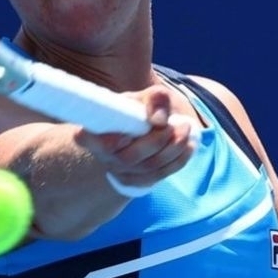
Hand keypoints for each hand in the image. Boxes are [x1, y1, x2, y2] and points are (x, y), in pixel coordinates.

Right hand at [77, 85, 195, 187]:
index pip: (89, 140)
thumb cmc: (140, 109)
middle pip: (128, 157)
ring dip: (174, 149)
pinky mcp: (137, 181)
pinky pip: (160, 175)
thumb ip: (155, 99)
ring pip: (148, 168)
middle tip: (180, 123)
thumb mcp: (147, 96)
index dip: (109, 141)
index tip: (128, 134)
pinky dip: (179, 160)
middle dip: (158, 141)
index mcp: (94, 131)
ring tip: (187, 128)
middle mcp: (103, 155)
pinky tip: (189, 145)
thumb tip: (159, 120)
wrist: (147, 126)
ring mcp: (119, 171)